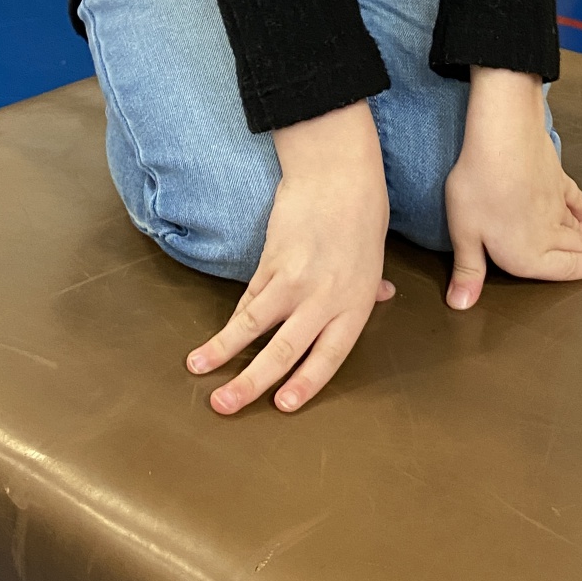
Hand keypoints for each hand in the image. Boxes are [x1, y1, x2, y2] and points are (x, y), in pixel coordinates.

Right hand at [185, 101, 392, 414]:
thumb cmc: (363, 213)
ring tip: (198, 370)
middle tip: (225, 407)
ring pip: (253, 325)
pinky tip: (213, 338)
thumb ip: (371, 286)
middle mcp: (324, 299)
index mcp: (355, 305)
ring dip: (222, 351)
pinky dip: (232, 319)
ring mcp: (294, 281)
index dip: (305, 384)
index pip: (328, 357)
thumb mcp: (374, 257)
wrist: (337, 173)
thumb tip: (383, 299)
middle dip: (252, 383)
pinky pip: (248, 297)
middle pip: (284, 351)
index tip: (282, 405)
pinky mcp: (270, 261)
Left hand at [444, 69, 581, 310]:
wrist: (503, 138)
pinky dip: (580, 205)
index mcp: (528, 253)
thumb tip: (461, 306)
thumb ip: (469, 270)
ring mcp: (555, 203)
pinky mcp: (555, 177)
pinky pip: (573, 196)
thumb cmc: (480, 188)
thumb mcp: (465, 233)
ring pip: (578, 224)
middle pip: (579, 247)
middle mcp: (548, 232)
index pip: (564, 269)